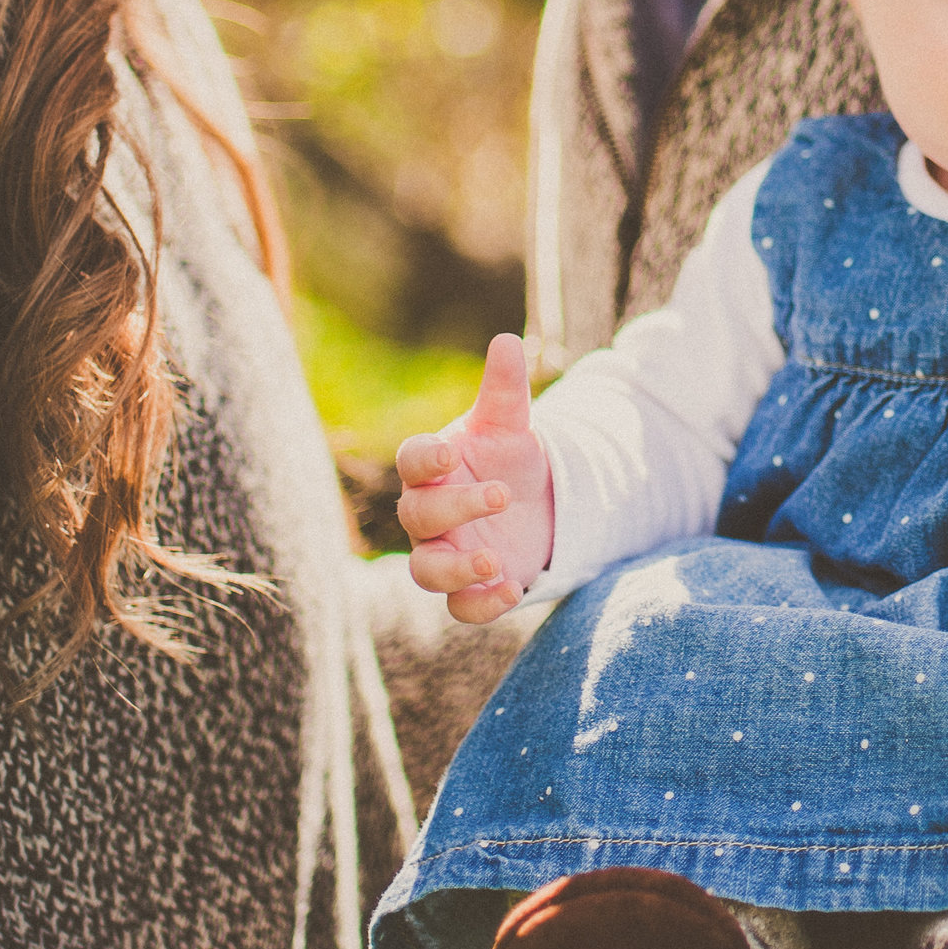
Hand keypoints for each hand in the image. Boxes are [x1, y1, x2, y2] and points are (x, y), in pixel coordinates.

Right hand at [398, 332, 555, 624]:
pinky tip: (512, 589)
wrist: (536, 507)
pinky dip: (480, 603)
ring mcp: (444, 553)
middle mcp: (428, 513)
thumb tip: (506, 341)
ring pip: (425, 570)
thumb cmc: (508, 459)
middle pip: (419, 516)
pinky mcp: (468, 587)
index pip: (411, 461)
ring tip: (493, 561)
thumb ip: (504, 389)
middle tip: (501, 495)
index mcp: (432, 468)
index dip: (425, 460)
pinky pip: (459, 607)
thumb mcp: (510, 424)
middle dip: (455, 508)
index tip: (450, 455)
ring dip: (454, 569)